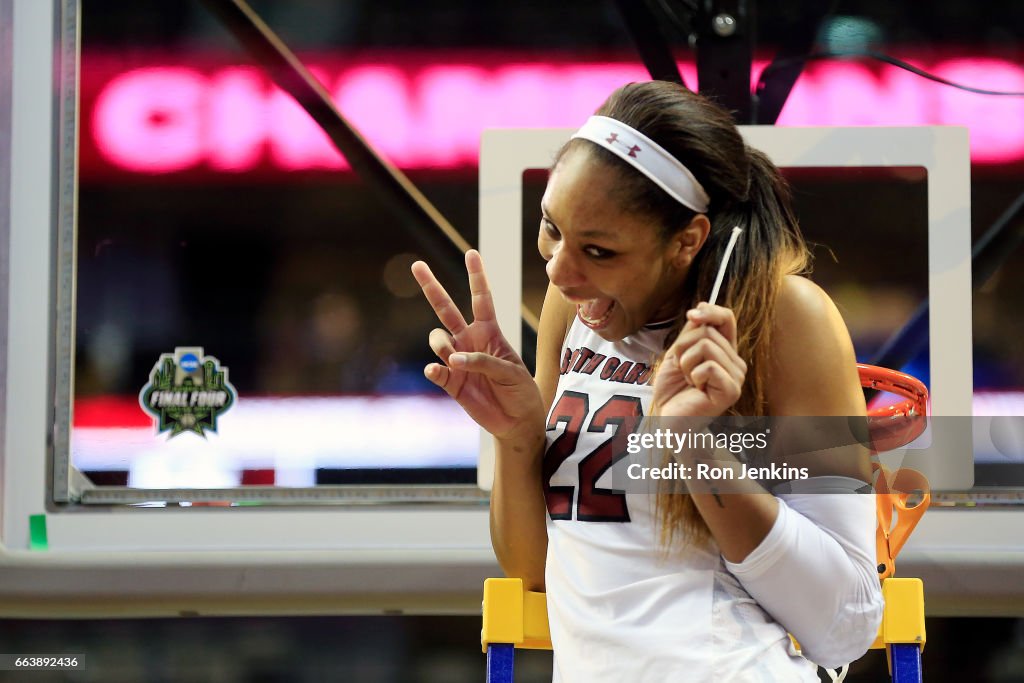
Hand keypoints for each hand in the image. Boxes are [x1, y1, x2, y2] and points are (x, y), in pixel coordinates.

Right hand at [411, 250, 544, 439]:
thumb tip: (454, 359)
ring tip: (455, 359)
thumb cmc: (520, 390)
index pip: (481, 299)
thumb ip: (484, 361)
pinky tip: (437, 370)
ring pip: (438, 339)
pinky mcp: (450, 382)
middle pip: (446, 308)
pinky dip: (435, 369)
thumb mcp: (511, 371)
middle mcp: (469, 341)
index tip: (472, 253)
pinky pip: (436, 370)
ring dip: (442, 344)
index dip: (477, 276)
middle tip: (417, 265)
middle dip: (432, 287)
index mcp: (489, 332)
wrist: (516, 421)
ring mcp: (457, 361)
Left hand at [653, 303, 746, 417]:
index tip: (691, 315)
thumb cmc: (673, 389)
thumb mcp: (678, 353)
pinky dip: (693, 375)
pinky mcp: (732, 390)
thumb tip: (699, 310)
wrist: (668, 418)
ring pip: (706, 346)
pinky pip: (708, 366)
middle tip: (681, 368)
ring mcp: (736, 376)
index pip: (726, 318)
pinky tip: (695, 389)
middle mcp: (735, 362)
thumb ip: (691, 333)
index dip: (710, 311)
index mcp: (725, 351)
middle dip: (683, 346)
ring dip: (686, 362)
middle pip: (708, 331)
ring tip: (688, 379)